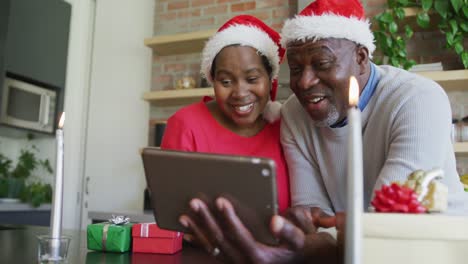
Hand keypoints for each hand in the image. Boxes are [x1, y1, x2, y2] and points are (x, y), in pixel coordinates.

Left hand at [180, 198, 339, 263]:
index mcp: (261, 257)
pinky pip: (214, 254)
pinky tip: (190, 233)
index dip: (229, 218)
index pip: (240, 236)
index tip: (220, 200)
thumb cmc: (304, 248)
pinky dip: (201, 243)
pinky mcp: (236, 262)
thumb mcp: (303, 240)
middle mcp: (247, 263)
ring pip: (214, 248)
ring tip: (185, 216)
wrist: (306, 263)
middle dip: (206, 221)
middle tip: (194, 202)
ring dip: (199, 231)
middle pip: (221, 241)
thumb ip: (289, 231)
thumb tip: (274, 221)